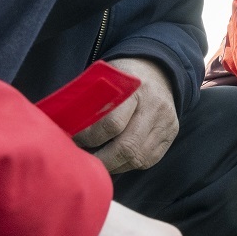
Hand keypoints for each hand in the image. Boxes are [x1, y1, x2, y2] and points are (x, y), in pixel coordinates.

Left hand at [73, 58, 178, 172]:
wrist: (157, 70)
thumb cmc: (122, 78)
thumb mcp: (106, 79)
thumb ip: (91, 102)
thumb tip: (64, 130)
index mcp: (137, 89)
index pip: (112, 124)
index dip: (89, 138)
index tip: (74, 140)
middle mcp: (156, 107)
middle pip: (127, 147)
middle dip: (101, 160)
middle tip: (83, 161)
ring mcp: (166, 122)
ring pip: (138, 158)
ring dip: (114, 165)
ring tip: (98, 161)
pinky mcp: (172, 134)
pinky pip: (148, 160)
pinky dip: (128, 164)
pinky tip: (116, 159)